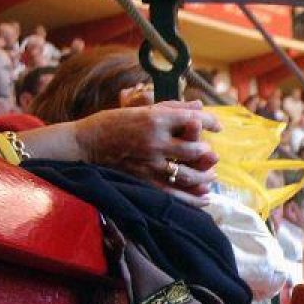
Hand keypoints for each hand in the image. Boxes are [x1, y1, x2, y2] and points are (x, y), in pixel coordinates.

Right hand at [72, 101, 221, 199]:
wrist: (85, 143)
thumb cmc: (114, 122)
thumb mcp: (142, 109)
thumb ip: (173, 108)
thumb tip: (199, 106)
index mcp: (154, 118)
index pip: (193, 120)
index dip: (211, 122)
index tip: (218, 127)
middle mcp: (155, 141)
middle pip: (194, 149)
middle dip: (207, 152)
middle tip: (211, 154)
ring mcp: (149, 163)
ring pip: (187, 174)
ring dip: (204, 176)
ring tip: (211, 175)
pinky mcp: (143, 180)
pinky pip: (174, 193)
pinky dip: (193, 198)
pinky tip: (205, 197)